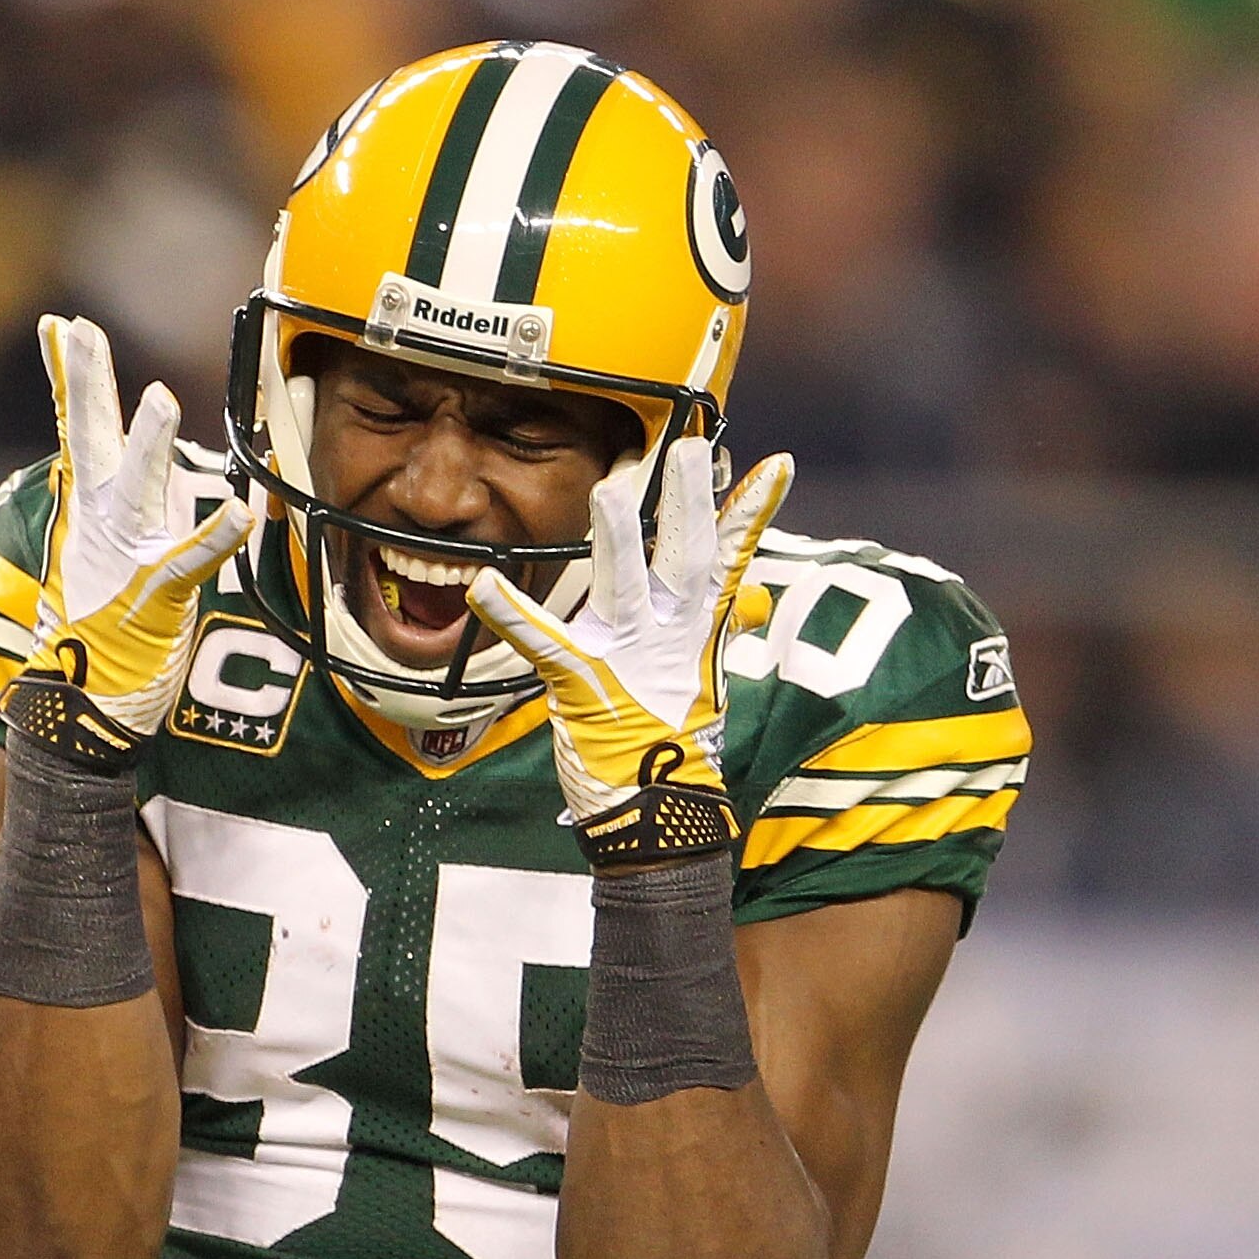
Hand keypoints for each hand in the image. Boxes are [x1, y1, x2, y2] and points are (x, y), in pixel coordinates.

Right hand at [0, 316, 251, 771]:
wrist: (82, 703)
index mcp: (90, 508)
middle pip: (91, 439)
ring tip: (163, 401)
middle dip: (87, 383)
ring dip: (150, 446)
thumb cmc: (102, 630)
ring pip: (140, 488)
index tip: (59, 325)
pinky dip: (216, 537)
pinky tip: (241, 512)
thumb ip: (129, 504)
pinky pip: (191, 559)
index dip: (71, 377)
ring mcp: (127, 555)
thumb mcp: (105, 553)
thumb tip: (146, 464)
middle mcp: (102, 522)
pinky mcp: (157, 595)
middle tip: (78, 330)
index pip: (77, 428)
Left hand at [465, 439, 790, 863]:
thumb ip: (713, 629)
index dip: (750, 511)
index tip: (775, 463)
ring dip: (616, 539)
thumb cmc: (665, 738)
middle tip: (687, 447)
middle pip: (684, 556)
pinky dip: (509, 611)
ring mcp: (625, 656)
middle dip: (688, 502)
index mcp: (693, 627)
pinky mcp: (579, 683)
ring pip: (624, 585)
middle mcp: (667, 634)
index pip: (728, 557)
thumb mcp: (696, 676)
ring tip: (609, 492)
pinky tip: (482, 582)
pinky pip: (540, 640)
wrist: (652, 811)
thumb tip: (747, 599)